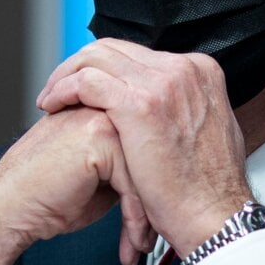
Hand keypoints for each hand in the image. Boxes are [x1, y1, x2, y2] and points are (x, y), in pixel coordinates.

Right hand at [0, 108, 155, 264]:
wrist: (8, 210)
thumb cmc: (44, 199)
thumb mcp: (96, 180)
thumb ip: (126, 166)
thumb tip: (162, 179)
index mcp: (99, 112)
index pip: (146, 144)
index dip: (154, 183)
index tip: (157, 219)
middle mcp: (101, 108)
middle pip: (152, 154)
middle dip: (157, 201)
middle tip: (157, 236)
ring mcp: (100, 117)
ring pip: (148, 168)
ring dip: (149, 215)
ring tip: (142, 244)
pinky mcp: (98, 137)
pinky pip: (135, 181)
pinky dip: (137, 218)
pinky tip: (130, 242)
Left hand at [34, 41, 251, 254]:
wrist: (213, 216)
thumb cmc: (206, 189)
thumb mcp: (205, 132)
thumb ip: (184, 108)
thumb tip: (163, 107)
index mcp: (199, 71)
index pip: (136, 54)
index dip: (104, 68)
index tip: (86, 88)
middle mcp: (183, 69)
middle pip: (113, 48)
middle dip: (79, 66)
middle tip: (59, 90)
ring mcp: (163, 83)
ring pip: (95, 57)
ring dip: (65, 76)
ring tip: (51, 99)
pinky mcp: (140, 103)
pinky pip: (86, 80)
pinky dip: (63, 89)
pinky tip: (53, 106)